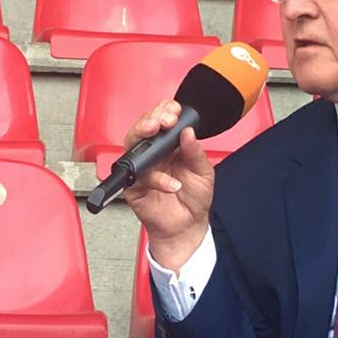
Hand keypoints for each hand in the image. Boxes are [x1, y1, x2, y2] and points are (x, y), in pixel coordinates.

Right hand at [119, 99, 215, 270]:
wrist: (187, 227)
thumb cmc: (194, 199)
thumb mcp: (204, 173)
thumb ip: (195, 153)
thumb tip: (188, 132)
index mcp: (170, 146)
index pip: (162, 120)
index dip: (165, 111)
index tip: (174, 110)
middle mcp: (154, 154)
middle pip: (143, 127)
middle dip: (152, 117)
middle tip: (164, 119)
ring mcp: (142, 168)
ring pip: (133, 144)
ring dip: (143, 134)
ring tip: (157, 130)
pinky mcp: (134, 186)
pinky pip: (139, 176)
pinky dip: (156, 178)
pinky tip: (171, 184)